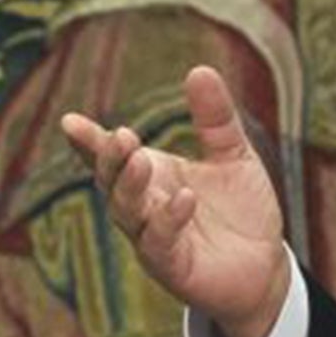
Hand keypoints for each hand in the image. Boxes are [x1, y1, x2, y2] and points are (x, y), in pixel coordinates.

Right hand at [60, 66, 289, 336]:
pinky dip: (167, 220)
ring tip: (141, 158)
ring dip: (130, 186)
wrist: (264, 267)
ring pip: (127, 213)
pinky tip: (184, 197)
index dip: (89, 141)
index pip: (111, 156)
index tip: (70, 122)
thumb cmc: (240, 211)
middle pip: (112, 181)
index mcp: (151, 175)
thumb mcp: (233, 155)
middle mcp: (143, 206)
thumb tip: (199, 69)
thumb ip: (215, 118)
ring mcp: (152, 238)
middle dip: (110, 159)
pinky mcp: (172, 267)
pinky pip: (159, 243)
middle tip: (121, 136)